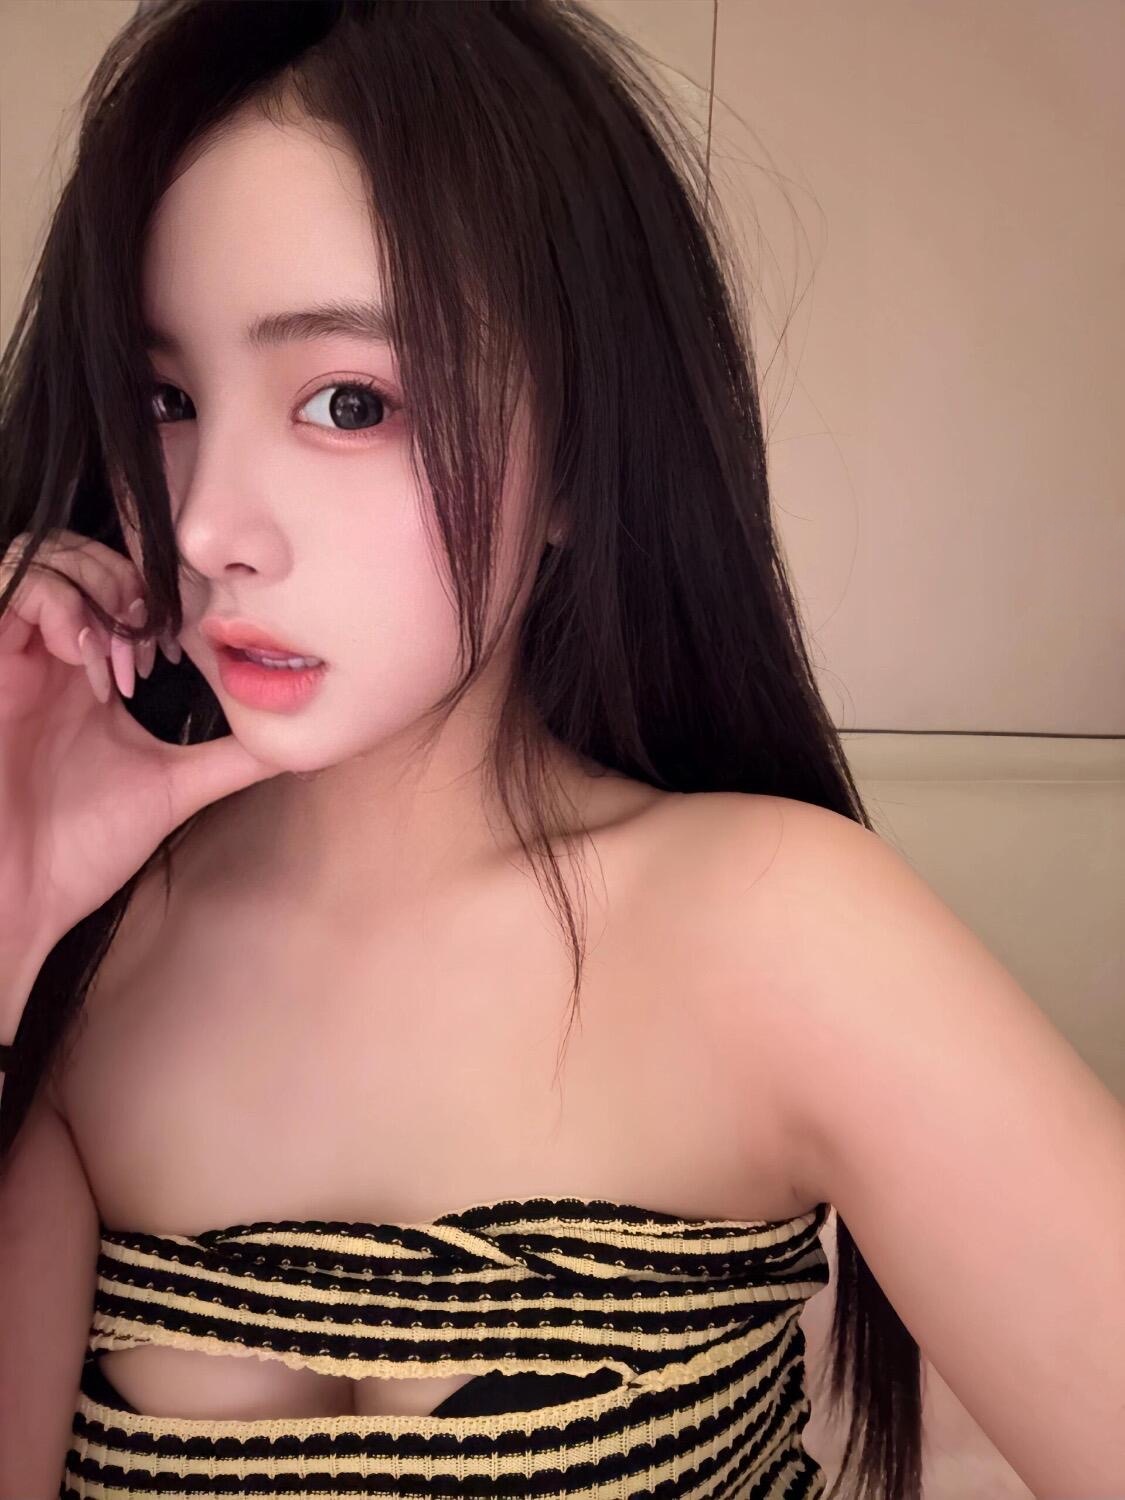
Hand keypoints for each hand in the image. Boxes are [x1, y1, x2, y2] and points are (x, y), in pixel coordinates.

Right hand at [0, 529, 283, 1040]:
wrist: (17, 898)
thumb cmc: (76, 849)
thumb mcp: (173, 789)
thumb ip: (230, 757)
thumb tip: (297, 741)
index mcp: (93, 672)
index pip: (123, 585)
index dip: (165, 592)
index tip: (191, 643)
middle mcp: (51, 653)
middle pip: (85, 553)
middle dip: (132, 579)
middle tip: (160, 638)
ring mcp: (15, 656)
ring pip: (46, 557)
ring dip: (99, 588)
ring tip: (127, 652)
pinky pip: (11, 587)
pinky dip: (60, 606)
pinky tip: (90, 661)